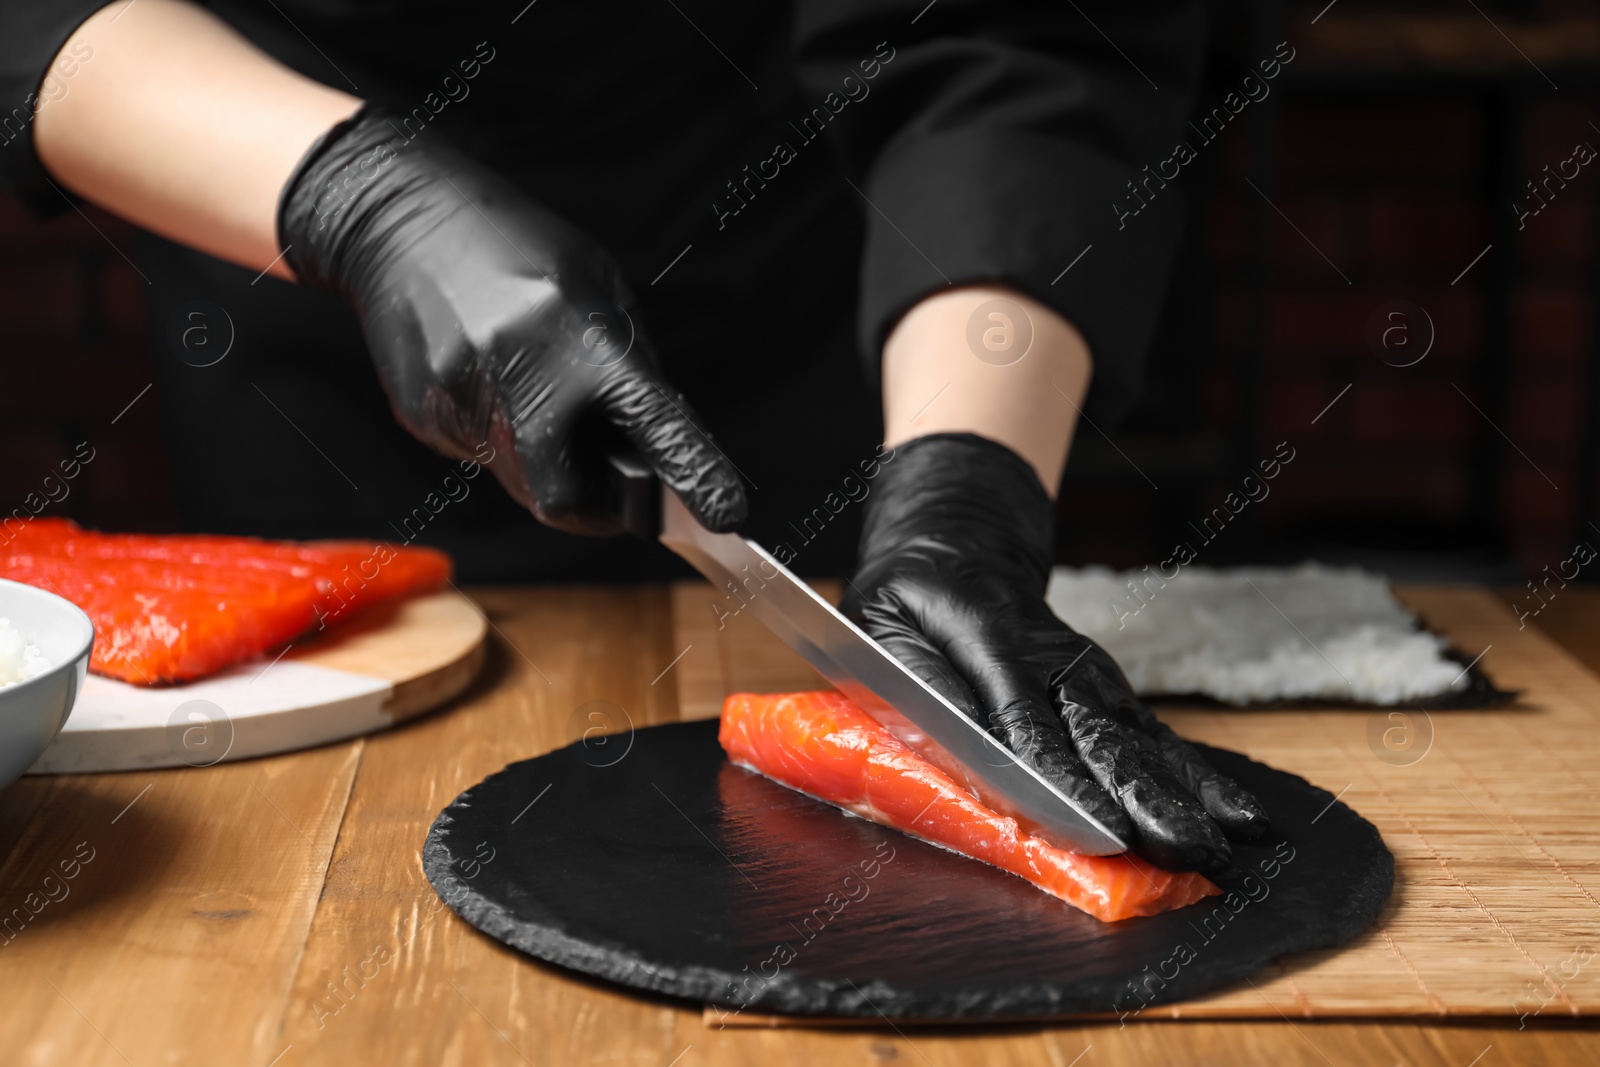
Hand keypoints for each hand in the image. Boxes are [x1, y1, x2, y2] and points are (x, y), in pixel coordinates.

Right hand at [278, 105, 745, 534]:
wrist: (398, 218)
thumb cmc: (509, 245)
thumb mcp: (595, 284)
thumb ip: (627, 363)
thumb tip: (655, 434)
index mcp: (581, 337)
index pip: (654, 424)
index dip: (692, 473)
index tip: (723, 512)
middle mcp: (522, 374)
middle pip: (563, 497)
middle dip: (591, 502)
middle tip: (602, 478)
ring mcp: (464, 400)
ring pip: (517, 475)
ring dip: (539, 456)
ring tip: (525, 386)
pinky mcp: (422, 412)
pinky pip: (474, 451)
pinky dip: (492, 430)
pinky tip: (483, 374)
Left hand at [842, 433, 1266, 871]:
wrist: (962, 548)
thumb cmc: (912, 603)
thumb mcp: (887, 631)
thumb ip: (920, 689)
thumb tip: (952, 749)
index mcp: (989, 639)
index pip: (1023, 716)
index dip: (1058, 775)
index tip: (1095, 825)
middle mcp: (1053, 660)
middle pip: (1100, 734)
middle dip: (1144, 796)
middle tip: (1182, 846)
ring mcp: (1088, 676)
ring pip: (1138, 739)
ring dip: (1183, 794)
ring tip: (1227, 840)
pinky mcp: (1109, 694)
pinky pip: (1155, 739)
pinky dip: (1199, 778)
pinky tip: (1240, 814)